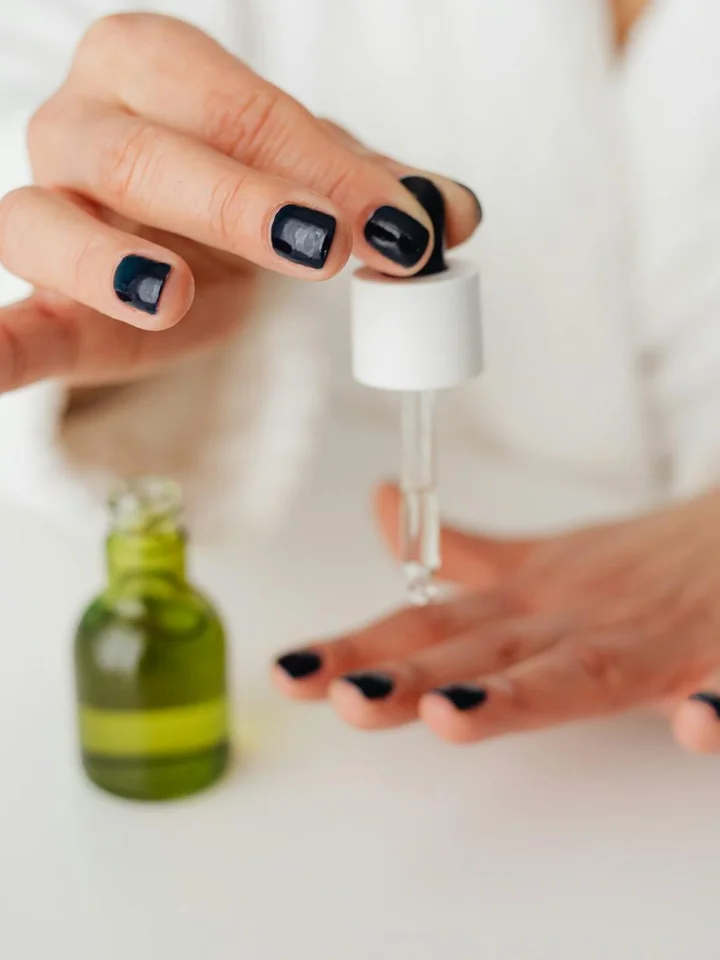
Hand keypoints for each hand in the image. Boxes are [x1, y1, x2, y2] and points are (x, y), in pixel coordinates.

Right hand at [0, 14, 480, 388]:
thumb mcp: (313, 179)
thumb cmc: (240, 188)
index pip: (234, 105)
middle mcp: (80, 123)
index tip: (396, 225)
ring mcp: (44, 207)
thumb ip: (380, 193)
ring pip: (48, 221)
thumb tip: (453, 215)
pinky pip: (6, 320)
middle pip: (144, 151)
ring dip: (111, 259)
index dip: (317, 165)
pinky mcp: (43, 300)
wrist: (178, 235)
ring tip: (175, 295)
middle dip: (238, 201)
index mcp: (150, 66)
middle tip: (324, 248)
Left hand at [274, 485, 719, 754]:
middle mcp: (575, 622)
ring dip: (521, 696)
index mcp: (530, 606)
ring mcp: (650, 640)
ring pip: (584, 673)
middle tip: (348, 697)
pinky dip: (715, 707)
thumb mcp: (541, 560)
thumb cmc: (637, 561)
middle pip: (486, 654)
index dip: (358, 648)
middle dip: (412, 678)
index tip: (290, 674)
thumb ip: (463, 553)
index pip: (430, 627)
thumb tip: (379, 509)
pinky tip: (694, 727)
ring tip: (453, 717)